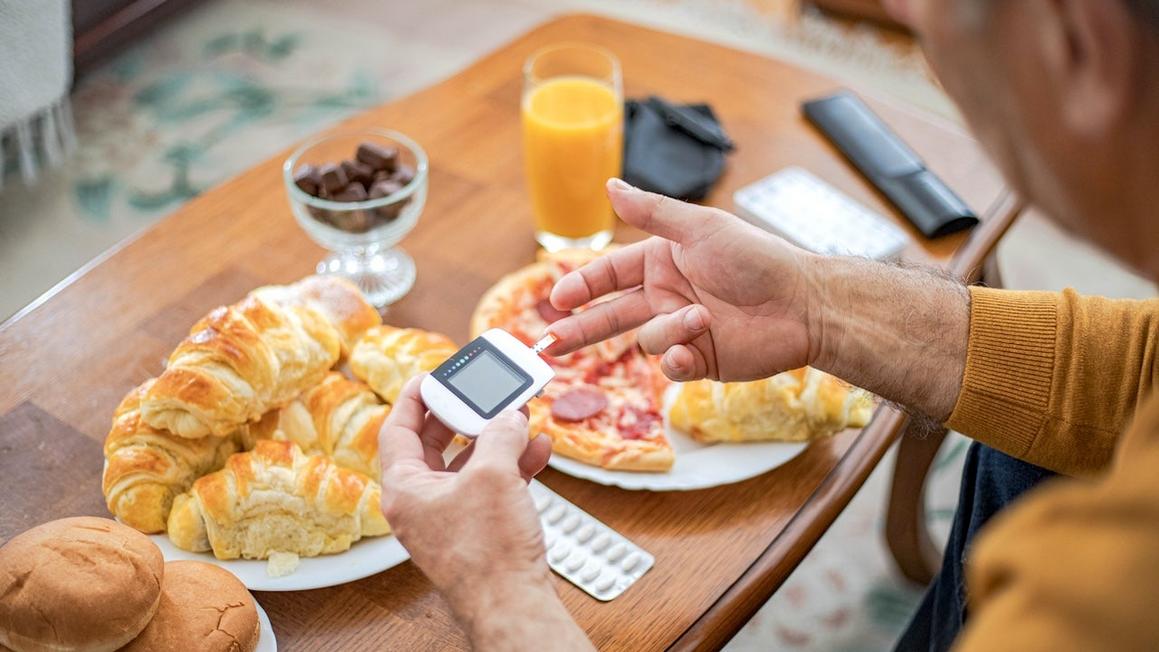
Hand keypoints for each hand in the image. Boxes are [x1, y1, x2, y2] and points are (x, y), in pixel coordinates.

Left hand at [378, 376, 553, 616]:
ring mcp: (449, 519)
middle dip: (465, 416)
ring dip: (496, 440)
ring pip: (468, 465)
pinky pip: (490, 487)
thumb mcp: (494, 475)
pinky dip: (512, 466)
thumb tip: (508, 416)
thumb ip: (500, 434)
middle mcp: (420, 504)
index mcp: (404, 490)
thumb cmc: (489, 553)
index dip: (414, 398)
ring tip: (520, 418)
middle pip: (435, 444)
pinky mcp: (477, 531)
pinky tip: (537, 451)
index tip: (430, 376)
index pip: (398, 430)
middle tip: (480, 393)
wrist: (513, 606)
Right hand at [547, 178, 819, 381]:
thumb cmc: (758, 259)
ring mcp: (683, 329)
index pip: (610, 274)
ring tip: (701, 320)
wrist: (804, 304)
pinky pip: (671, 366)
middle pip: (611, 315)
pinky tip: (695, 350)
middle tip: (550, 344)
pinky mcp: (701, 360)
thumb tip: (609, 186)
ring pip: (646, 340)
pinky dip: (678, 359)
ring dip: (668, 331)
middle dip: (580, 329)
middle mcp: (668, 295)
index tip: (559, 297)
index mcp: (663, 261)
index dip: (583, 286)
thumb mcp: (700, 228)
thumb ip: (651, 212)